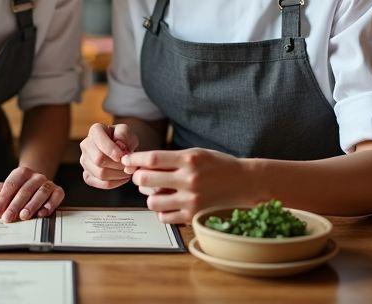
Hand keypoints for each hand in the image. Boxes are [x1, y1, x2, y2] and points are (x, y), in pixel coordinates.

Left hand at [0, 166, 64, 222]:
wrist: (38, 185)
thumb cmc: (19, 190)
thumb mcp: (7, 189)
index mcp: (21, 173)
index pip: (11, 185)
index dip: (3, 199)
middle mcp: (36, 176)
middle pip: (25, 190)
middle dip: (15, 206)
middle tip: (8, 218)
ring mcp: (48, 183)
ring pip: (41, 193)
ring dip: (32, 205)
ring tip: (23, 216)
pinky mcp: (58, 191)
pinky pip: (56, 196)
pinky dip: (50, 205)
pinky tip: (42, 214)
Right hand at [79, 122, 139, 189]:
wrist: (122, 149)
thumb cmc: (124, 139)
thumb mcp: (127, 132)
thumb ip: (124, 136)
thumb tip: (120, 147)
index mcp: (95, 130)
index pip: (100, 142)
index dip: (113, 151)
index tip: (124, 156)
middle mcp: (86, 145)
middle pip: (98, 160)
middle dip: (117, 165)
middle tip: (128, 165)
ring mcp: (84, 161)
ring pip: (100, 174)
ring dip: (118, 175)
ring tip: (128, 171)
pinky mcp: (87, 175)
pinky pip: (100, 184)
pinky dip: (114, 183)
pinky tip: (122, 178)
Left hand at [122, 148, 251, 223]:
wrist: (245, 183)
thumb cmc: (218, 165)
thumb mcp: (196, 154)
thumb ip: (171, 158)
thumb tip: (141, 164)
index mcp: (189, 159)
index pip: (152, 158)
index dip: (134, 159)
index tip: (126, 161)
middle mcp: (190, 179)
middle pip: (146, 180)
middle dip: (138, 177)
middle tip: (140, 177)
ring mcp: (191, 200)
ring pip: (152, 202)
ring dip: (150, 197)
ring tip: (157, 192)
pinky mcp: (193, 216)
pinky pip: (164, 217)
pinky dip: (162, 211)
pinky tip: (169, 204)